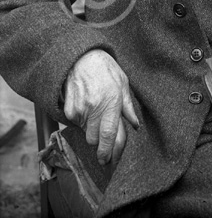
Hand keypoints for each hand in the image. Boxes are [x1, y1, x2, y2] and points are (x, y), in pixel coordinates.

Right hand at [63, 49, 138, 166]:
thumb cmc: (105, 68)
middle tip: (104, 139)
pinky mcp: (69, 110)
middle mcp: (95, 109)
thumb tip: (135, 125)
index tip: (110, 161)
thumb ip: (128, 106)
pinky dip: (81, 121)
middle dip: (100, 144)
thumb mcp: (122, 82)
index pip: (111, 136)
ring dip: (91, 131)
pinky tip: (86, 106)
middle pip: (95, 141)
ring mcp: (80, 110)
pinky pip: (75, 125)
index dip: (111, 152)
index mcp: (112, 102)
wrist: (80, 58)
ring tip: (95, 114)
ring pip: (85, 134)